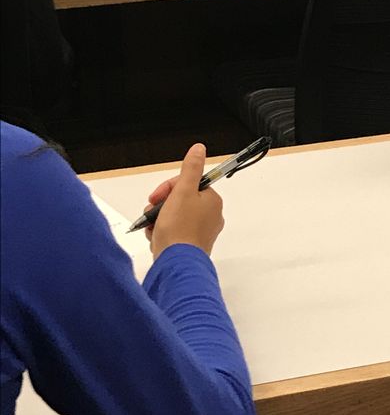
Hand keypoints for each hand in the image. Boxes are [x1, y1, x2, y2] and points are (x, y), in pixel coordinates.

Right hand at [146, 143, 223, 259]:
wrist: (177, 265)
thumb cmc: (180, 230)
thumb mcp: (182, 192)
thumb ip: (190, 169)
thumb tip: (199, 149)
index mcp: (211, 201)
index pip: (188, 184)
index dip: (168, 188)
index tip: (156, 197)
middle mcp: (210, 216)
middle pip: (180, 201)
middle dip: (162, 206)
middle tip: (153, 213)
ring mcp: (201, 232)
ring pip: (175, 217)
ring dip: (160, 220)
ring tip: (153, 229)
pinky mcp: (191, 246)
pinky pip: (174, 234)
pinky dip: (162, 234)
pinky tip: (157, 239)